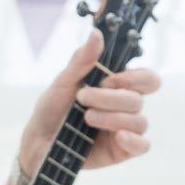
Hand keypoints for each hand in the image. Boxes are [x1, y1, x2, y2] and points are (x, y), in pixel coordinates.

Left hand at [21, 30, 160, 174]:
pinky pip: (142, 145)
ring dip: (113, 118)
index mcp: (117, 87)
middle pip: (138, 99)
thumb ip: (82, 60)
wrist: (38, 141)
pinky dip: (133, 140)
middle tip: (83, 98)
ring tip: (87, 119)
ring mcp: (125, 129)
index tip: (110, 79)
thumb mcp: (63, 82)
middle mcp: (125, 107)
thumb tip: (97, 34)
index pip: (147, 79)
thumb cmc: (52, 109)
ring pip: (139, 121)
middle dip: (110, 98)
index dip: (135, 78)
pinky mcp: (122, 150)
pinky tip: (118, 137)